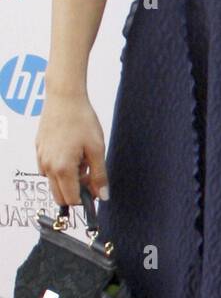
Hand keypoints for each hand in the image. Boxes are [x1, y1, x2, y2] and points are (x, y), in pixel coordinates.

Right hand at [35, 92, 108, 207]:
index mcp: (62, 169)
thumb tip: (103, 196)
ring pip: (54, 182)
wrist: (65, 98)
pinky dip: (60, 168)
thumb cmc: (81, 120)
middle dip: (76, 190)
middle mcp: (47, 167)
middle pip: (60, 195)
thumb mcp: (97, 148)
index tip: (97, 189)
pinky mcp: (39, 150)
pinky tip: (71, 151)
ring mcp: (41, 159)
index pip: (71, 199)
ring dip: (68, 179)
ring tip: (82, 158)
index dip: (86, 198)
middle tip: (90, 173)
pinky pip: (48, 169)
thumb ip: (99, 175)